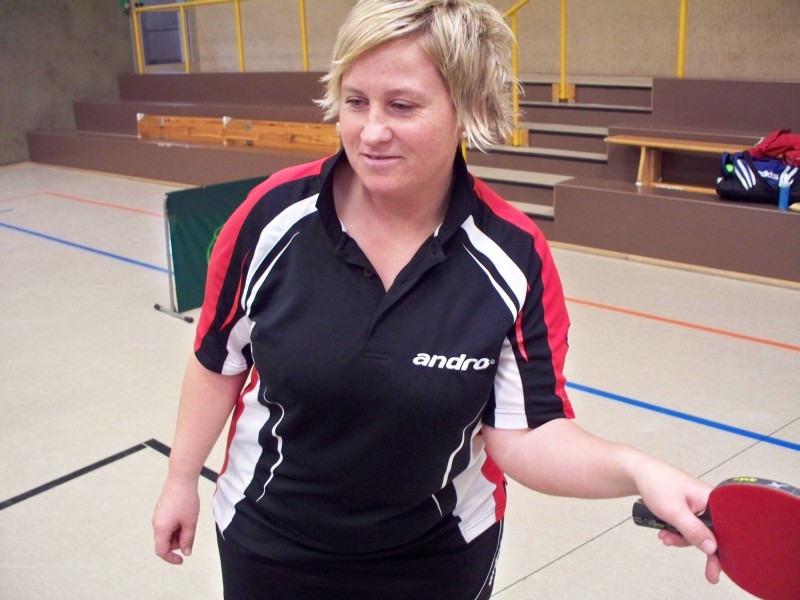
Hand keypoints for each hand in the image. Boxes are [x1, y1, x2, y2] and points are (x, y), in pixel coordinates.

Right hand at [152, 478, 200, 564]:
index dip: (171, 558)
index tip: (182, 560)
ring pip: (167, 533)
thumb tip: (186, 552)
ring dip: (178, 533)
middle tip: (191, 531)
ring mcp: (157, 516)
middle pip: (165, 542)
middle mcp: (156, 523)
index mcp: (161, 528)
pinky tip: (186, 515)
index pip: (161, 551)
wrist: (181, 478)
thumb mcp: (190, 522)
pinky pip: (167, 524)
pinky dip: (176, 525)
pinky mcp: (161, 510)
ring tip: (189, 520)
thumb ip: (188, 539)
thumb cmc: (186, 499)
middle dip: (178, 542)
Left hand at [634, 463, 720, 582]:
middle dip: (691, 542)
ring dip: (679, 537)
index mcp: (712, 499)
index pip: (724, 530)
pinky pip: (687, 525)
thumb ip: (693, 531)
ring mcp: (697, 504)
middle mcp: (707, 501)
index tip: (714, 571)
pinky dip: (676, 531)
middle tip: (678, 548)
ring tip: (663, 535)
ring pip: (695, 531)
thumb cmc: (656, 483)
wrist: (636, 471)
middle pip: (709, 533)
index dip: (719, 551)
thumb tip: (712, 549)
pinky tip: (663, 531)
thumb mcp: (675, 512)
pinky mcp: (687, 506)